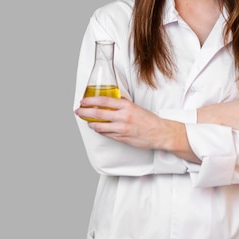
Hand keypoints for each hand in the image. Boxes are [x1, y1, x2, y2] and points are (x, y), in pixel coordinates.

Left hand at [75, 96, 196, 161]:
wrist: (160, 133)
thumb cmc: (149, 120)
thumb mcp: (135, 107)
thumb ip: (122, 104)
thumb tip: (111, 100)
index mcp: (126, 106)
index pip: (104, 101)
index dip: (91, 101)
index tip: (83, 101)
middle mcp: (123, 117)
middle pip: (98, 114)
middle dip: (85, 112)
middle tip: (78, 111)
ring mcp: (121, 129)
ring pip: (100, 126)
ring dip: (91, 124)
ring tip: (87, 121)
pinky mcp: (122, 138)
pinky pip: (106, 134)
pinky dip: (100, 130)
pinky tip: (97, 128)